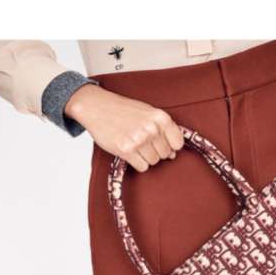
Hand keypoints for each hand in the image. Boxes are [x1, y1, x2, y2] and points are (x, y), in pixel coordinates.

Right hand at [64, 84, 184, 171]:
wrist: (97, 107)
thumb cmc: (123, 110)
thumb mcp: (148, 112)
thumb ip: (163, 131)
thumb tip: (172, 154)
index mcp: (161, 118)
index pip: (178, 143)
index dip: (170, 145)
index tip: (161, 142)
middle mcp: (151, 129)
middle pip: (165, 154)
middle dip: (155, 150)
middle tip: (142, 140)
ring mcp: (139, 140)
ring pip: (153, 161)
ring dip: (145, 156)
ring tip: (134, 143)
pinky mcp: (126, 150)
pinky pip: (142, 167)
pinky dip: (136, 162)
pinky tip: (129, 150)